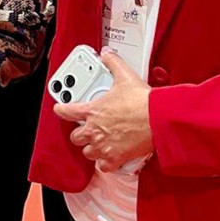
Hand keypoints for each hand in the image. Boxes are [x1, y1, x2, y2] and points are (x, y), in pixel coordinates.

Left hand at [54, 50, 153, 172]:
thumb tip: (107, 53)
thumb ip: (113, 63)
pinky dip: (106, 164)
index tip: (61, 109)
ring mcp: (103, 145)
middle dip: (80, 133)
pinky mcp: (116, 158)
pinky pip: (103, 166)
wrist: (158, 120)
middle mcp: (94, 130)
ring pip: (88, 152)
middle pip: (76, 137)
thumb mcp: (125, 76)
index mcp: (92, 111)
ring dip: (92, 148)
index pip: (66, 111)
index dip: (61, 110)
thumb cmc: (142, 101)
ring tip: (99, 143)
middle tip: (88, 129)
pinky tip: (110, 158)